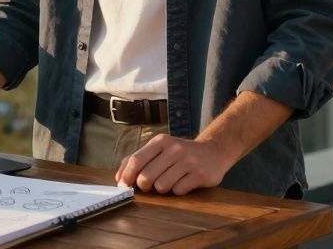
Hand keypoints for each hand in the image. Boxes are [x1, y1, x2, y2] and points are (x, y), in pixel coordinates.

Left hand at [115, 134, 234, 194]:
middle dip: (144, 186)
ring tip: (170, 181)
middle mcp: (174, 149)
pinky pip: (178, 191)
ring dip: (162, 189)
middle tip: (150, 186)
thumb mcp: (160, 149)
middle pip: (146, 176)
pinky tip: (184, 182)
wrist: (214, 151)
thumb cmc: (180, 153)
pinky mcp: (200, 175)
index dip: (126, 176)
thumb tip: (118, 179)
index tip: (123, 186)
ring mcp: (188, 161)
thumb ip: (138, 160)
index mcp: (161, 141)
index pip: (135, 160)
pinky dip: (177, 191)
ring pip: (161, 186)